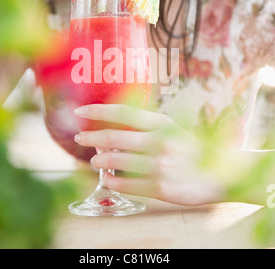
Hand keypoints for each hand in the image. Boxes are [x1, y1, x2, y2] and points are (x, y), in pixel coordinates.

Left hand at [74, 104, 223, 205]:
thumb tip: (111, 125)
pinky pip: (125, 184)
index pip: (122, 113)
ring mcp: (159, 166)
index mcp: (161, 124)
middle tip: (80, 138)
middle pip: (113, 137)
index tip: (80, 112)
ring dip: (99, 160)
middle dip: (91, 137)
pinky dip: (111, 181)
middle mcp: (159, 142)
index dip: (97, 111)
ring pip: (115, 161)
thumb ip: (145, 126)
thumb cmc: (189, 148)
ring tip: (94, 160)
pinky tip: (107, 179)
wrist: (219, 174)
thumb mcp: (171, 129)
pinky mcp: (160, 188)